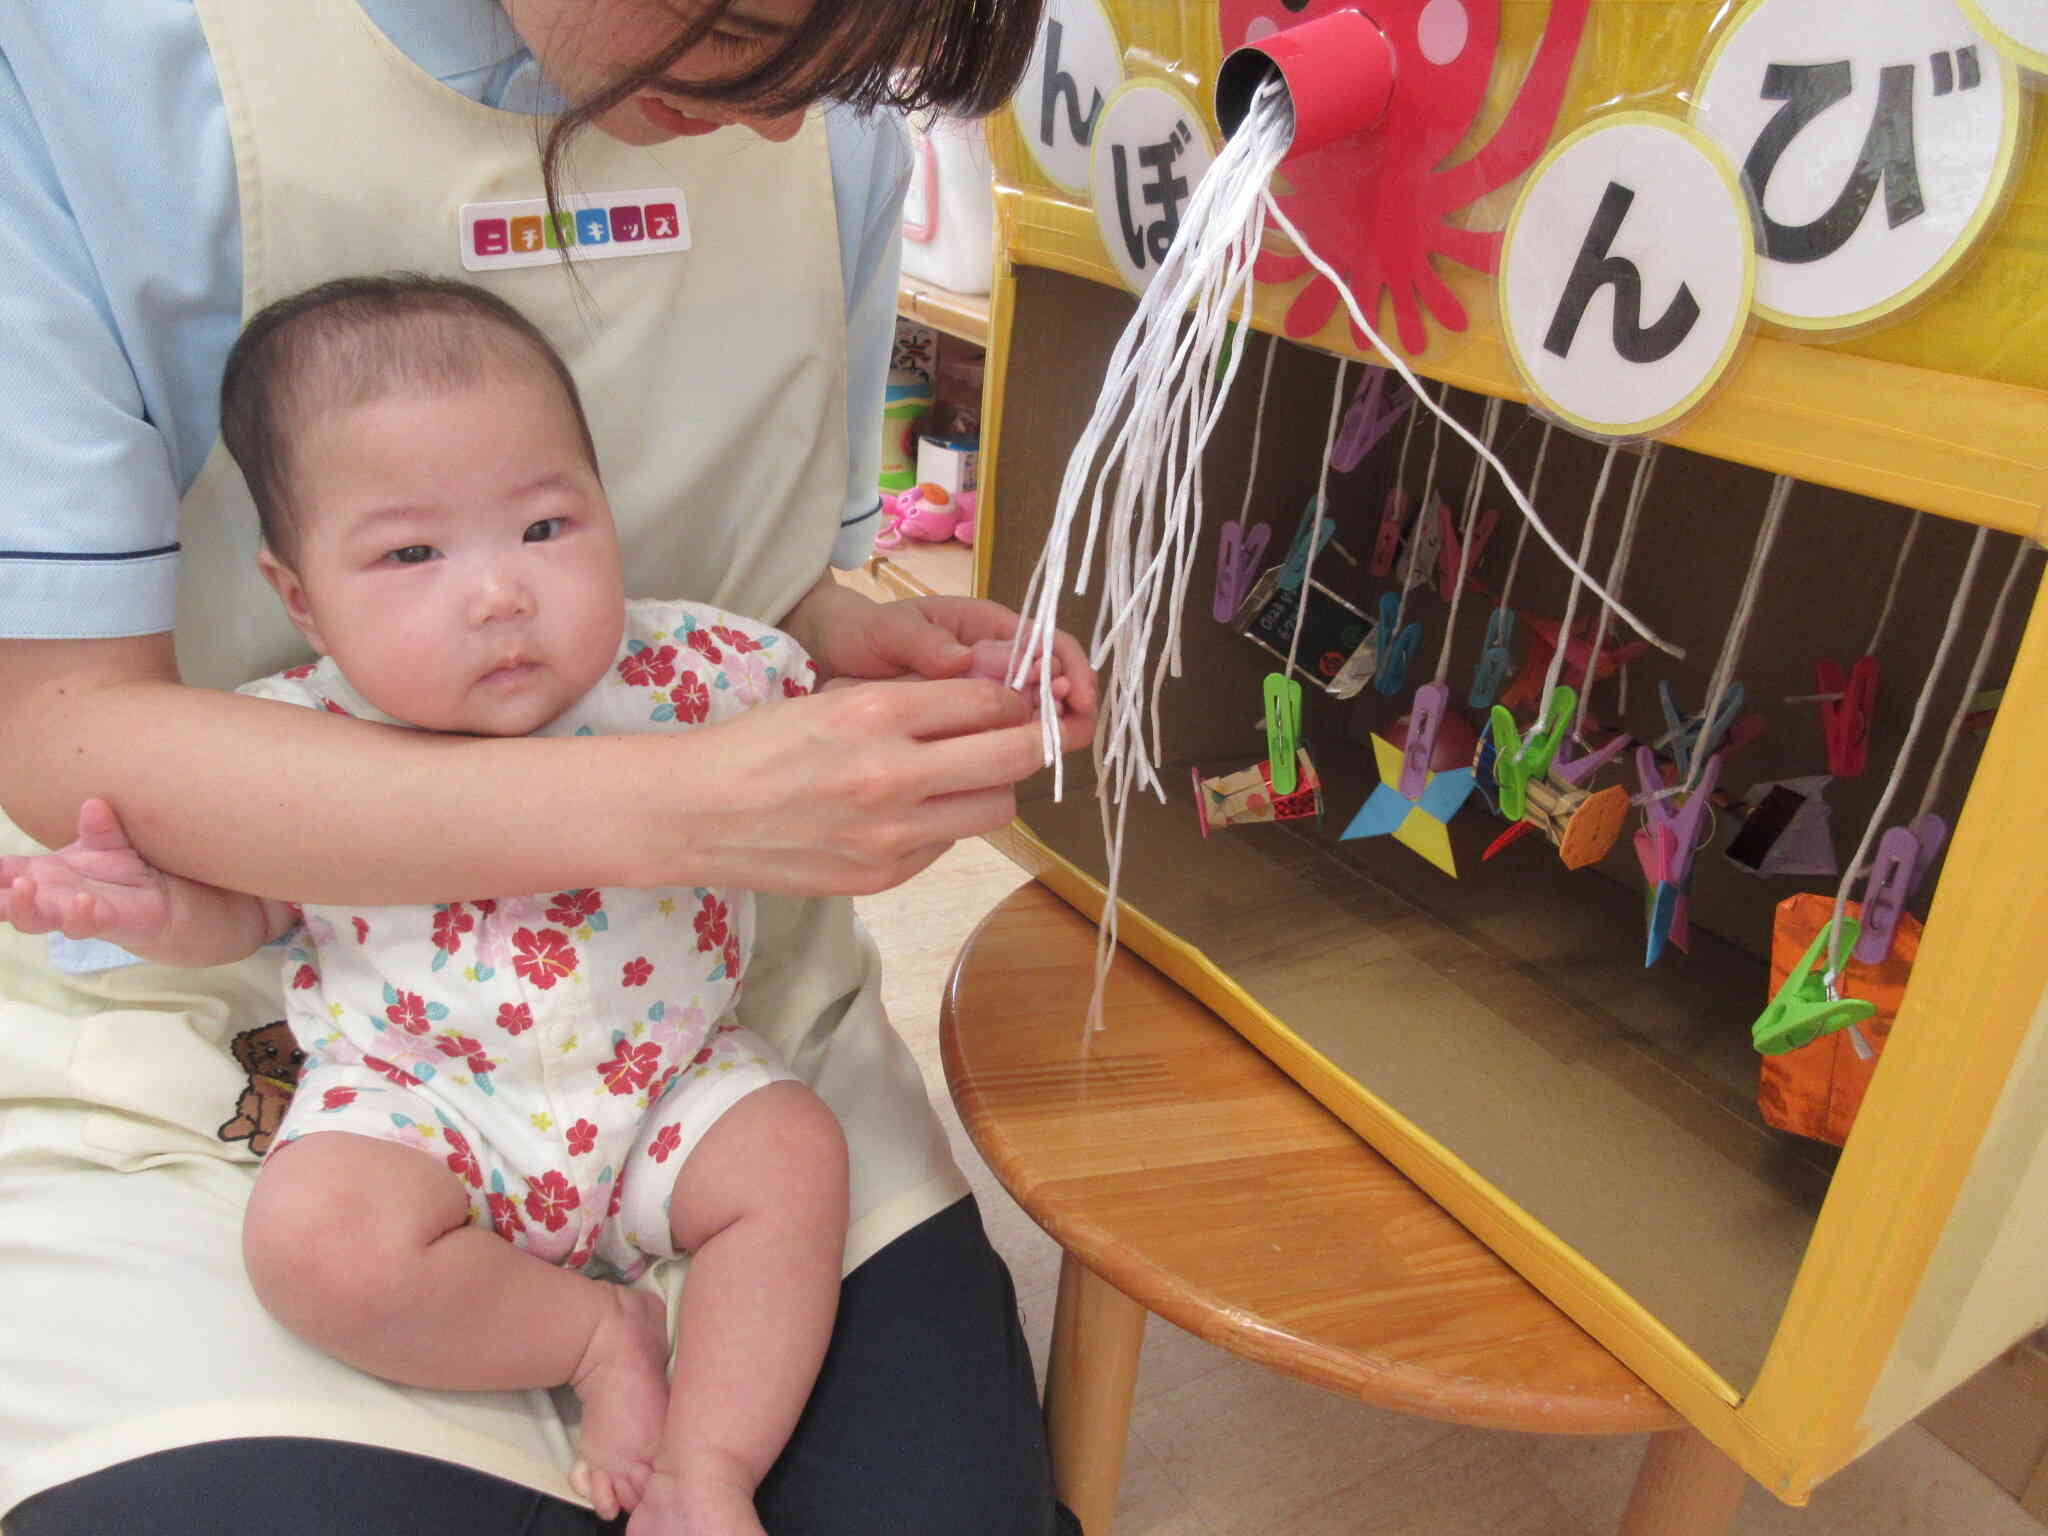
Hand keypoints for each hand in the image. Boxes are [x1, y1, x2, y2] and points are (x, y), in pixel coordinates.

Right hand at [0, 798, 171, 946]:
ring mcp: (70, 914)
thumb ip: (98, 827)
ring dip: (24, 906)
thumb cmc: (121, 868)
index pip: (3, 872)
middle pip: (7, 903)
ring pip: (33, 920)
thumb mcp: (106, 842)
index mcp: (41, 874)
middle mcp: (49, 897)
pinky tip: (82, 900)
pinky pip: (83, 925)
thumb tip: (95, 804)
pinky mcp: (101, 924)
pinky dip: (79, 915)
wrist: (159, 896)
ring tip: (24, 885)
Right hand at [680, 675, 1064, 894]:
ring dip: (995, 787)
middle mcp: (894, 773)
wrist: (696, 814)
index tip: (1023, 698)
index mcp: (878, 712)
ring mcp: (892, 833)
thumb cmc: (760, 744)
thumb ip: (910, 699)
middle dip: (1039, 740)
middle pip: (1014, 756)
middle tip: (1042, 733)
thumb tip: (987, 697)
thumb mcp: (835, 697)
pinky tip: (913, 811)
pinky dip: (946, 824)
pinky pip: (949, 844)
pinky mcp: (885, 875)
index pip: (990, 700)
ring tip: (967, 774)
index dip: (1018, 697)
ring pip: (995, 809)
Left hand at [788, 584, 1096, 757]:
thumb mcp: (886, 630)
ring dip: (1046, 734)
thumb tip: (964, 659)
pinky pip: (1004, 737)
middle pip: (1053, 683)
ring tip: (1039, 755)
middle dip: (1067, 710)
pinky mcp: (969, 726)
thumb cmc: (863, 632)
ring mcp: (985, 694)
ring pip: (1034, 715)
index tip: (1075, 700)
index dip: (1072, 670)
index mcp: (988, 626)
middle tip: (1062, 738)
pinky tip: (1010, 770)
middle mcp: (997, 659)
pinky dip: (1016, 752)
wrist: (833, 658)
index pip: (1051, 642)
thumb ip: (922, 641)